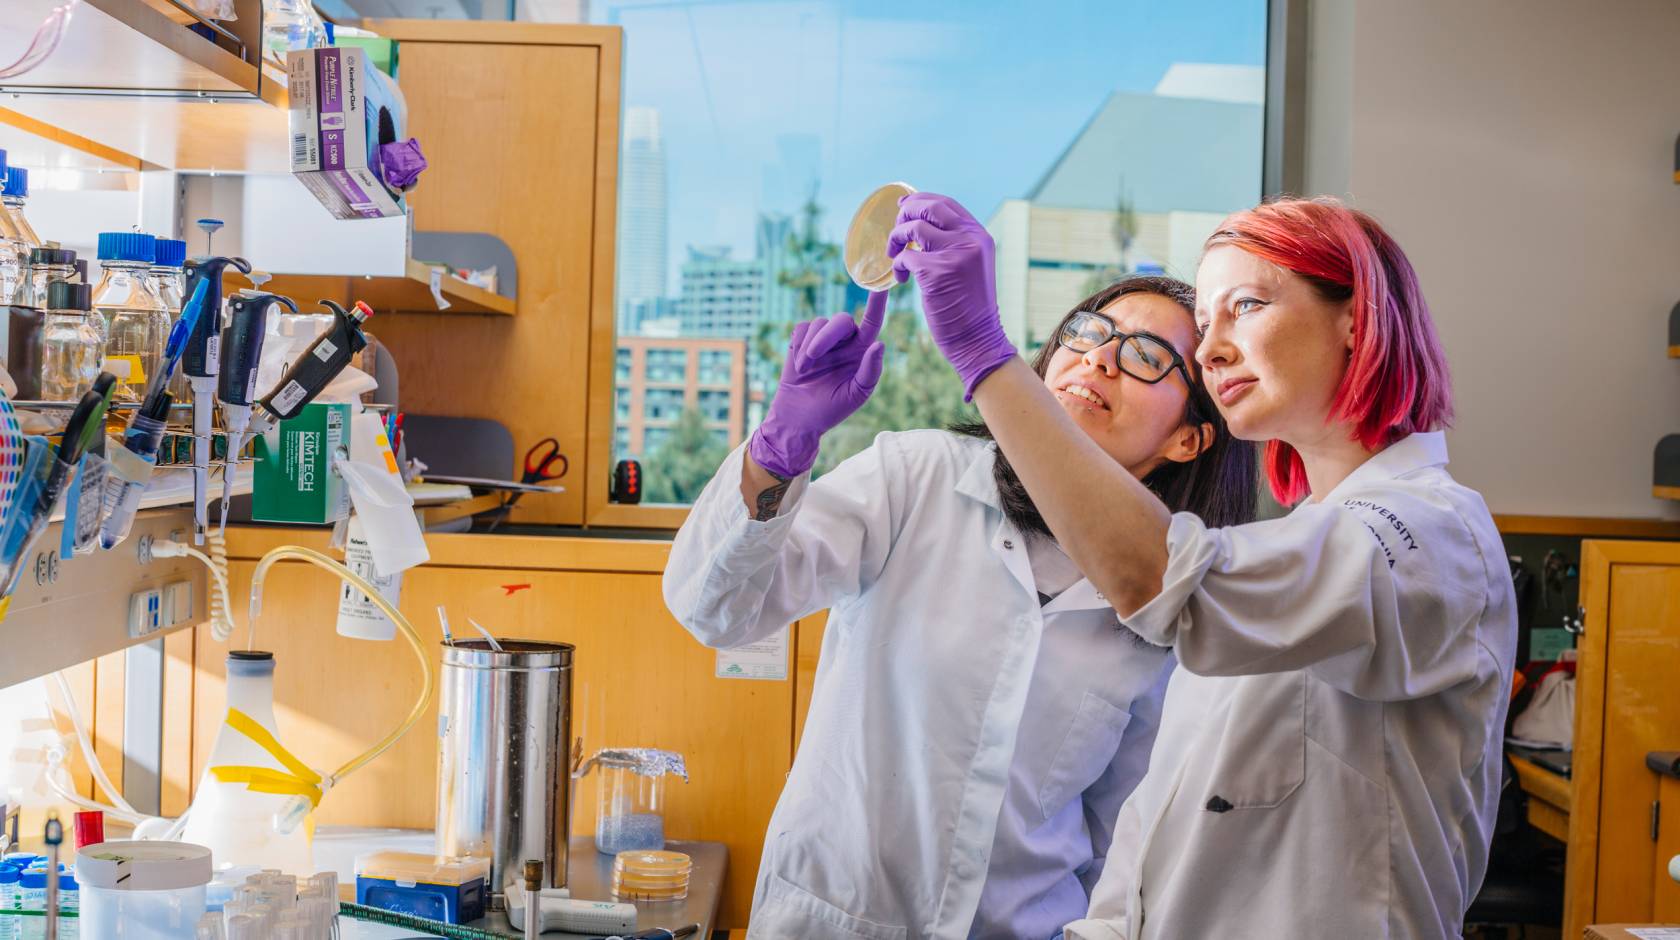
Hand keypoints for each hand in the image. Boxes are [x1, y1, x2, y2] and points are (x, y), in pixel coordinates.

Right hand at [748, 292, 887, 477]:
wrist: (799, 417)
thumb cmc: (832, 408)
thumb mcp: (857, 393)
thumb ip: (871, 370)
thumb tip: (880, 344)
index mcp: (862, 351)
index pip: (873, 321)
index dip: (878, 302)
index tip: (883, 284)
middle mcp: (844, 341)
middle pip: (841, 319)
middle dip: (827, 335)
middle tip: (813, 355)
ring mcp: (822, 339)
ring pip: (819, 323)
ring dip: (810, 347)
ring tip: (806, 369)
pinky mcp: (801, 339)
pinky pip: (801, 327)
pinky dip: (798, 346)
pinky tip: (799, 364)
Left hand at [888, 192, 1015, 399]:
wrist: (977, 338)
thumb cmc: (968, 306)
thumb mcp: (970, 265)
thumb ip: (955, 244)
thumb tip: (921, 223)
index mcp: (979, 236)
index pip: (946, 204)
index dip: (920, 200)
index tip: (902, 206)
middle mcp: (971, 240)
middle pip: (929, 207)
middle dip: (905, 213)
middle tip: (896, 231)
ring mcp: (955, 254)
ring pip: (914, 227)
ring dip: (896, 239)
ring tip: (895, 257)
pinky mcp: (938, 272)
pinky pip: (906, 256)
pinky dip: (898, 266)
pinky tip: (903, 280)